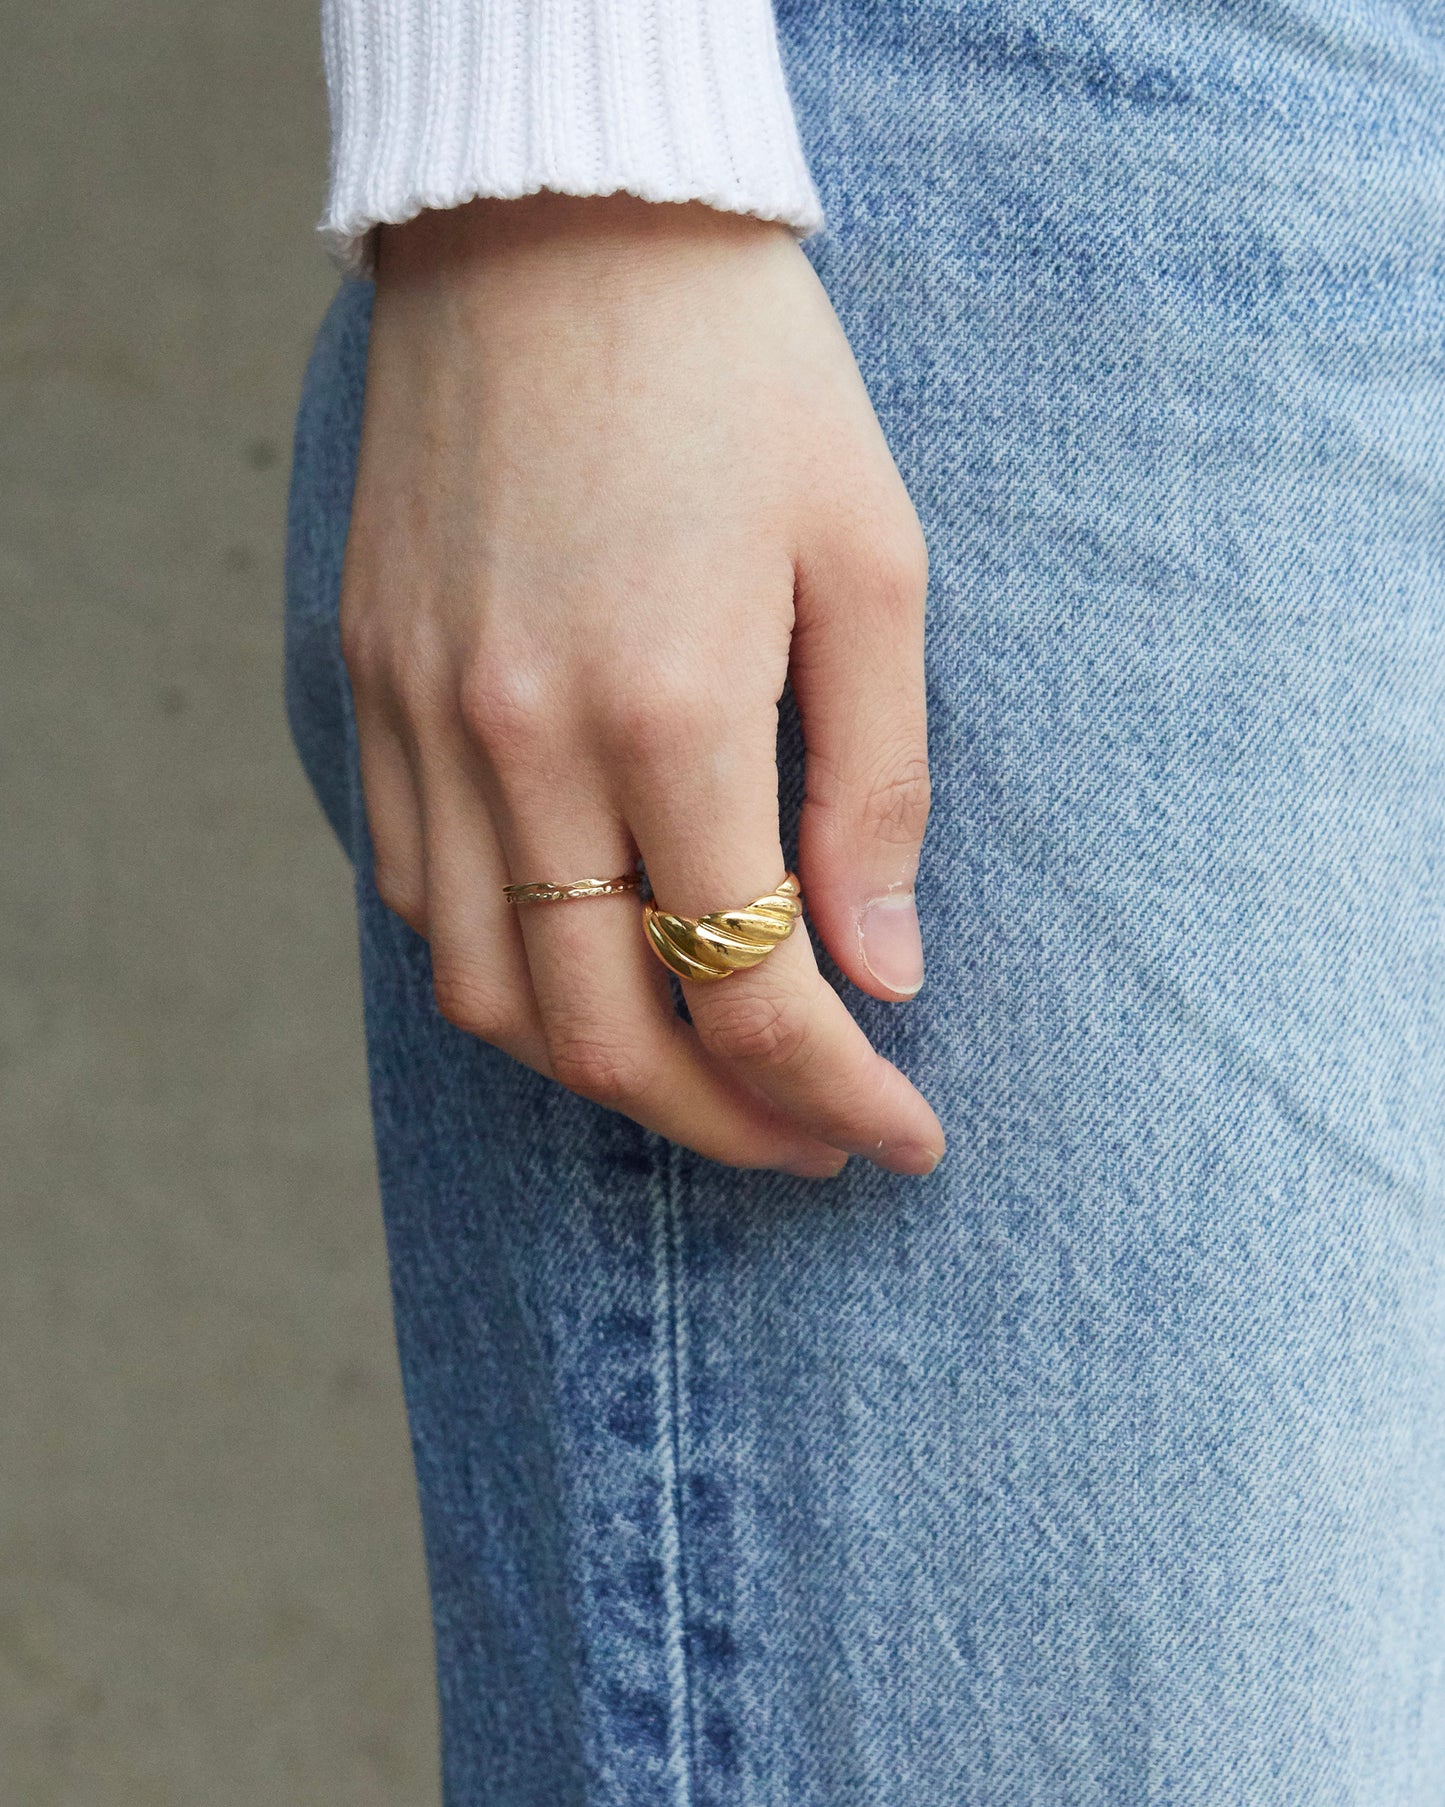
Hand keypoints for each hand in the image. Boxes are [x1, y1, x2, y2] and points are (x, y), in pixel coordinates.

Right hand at [340, 192, 944, 1178]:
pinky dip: (505, 972)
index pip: (755, 990)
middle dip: (725, 1127)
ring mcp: (424, 719)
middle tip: (812, 1141)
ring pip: (488, 996)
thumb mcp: (870, 562)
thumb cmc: (747, 378)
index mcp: (670, 708)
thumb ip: (876, 787)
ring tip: (706, 1075)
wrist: (559, 223)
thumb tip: (882, 971)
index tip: (905, 1140)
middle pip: (604, 1036)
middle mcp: (521, 739)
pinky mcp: (368, 687)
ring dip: (605, 1070)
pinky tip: (586, 963)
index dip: (839, 1097)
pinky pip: (415, 896)